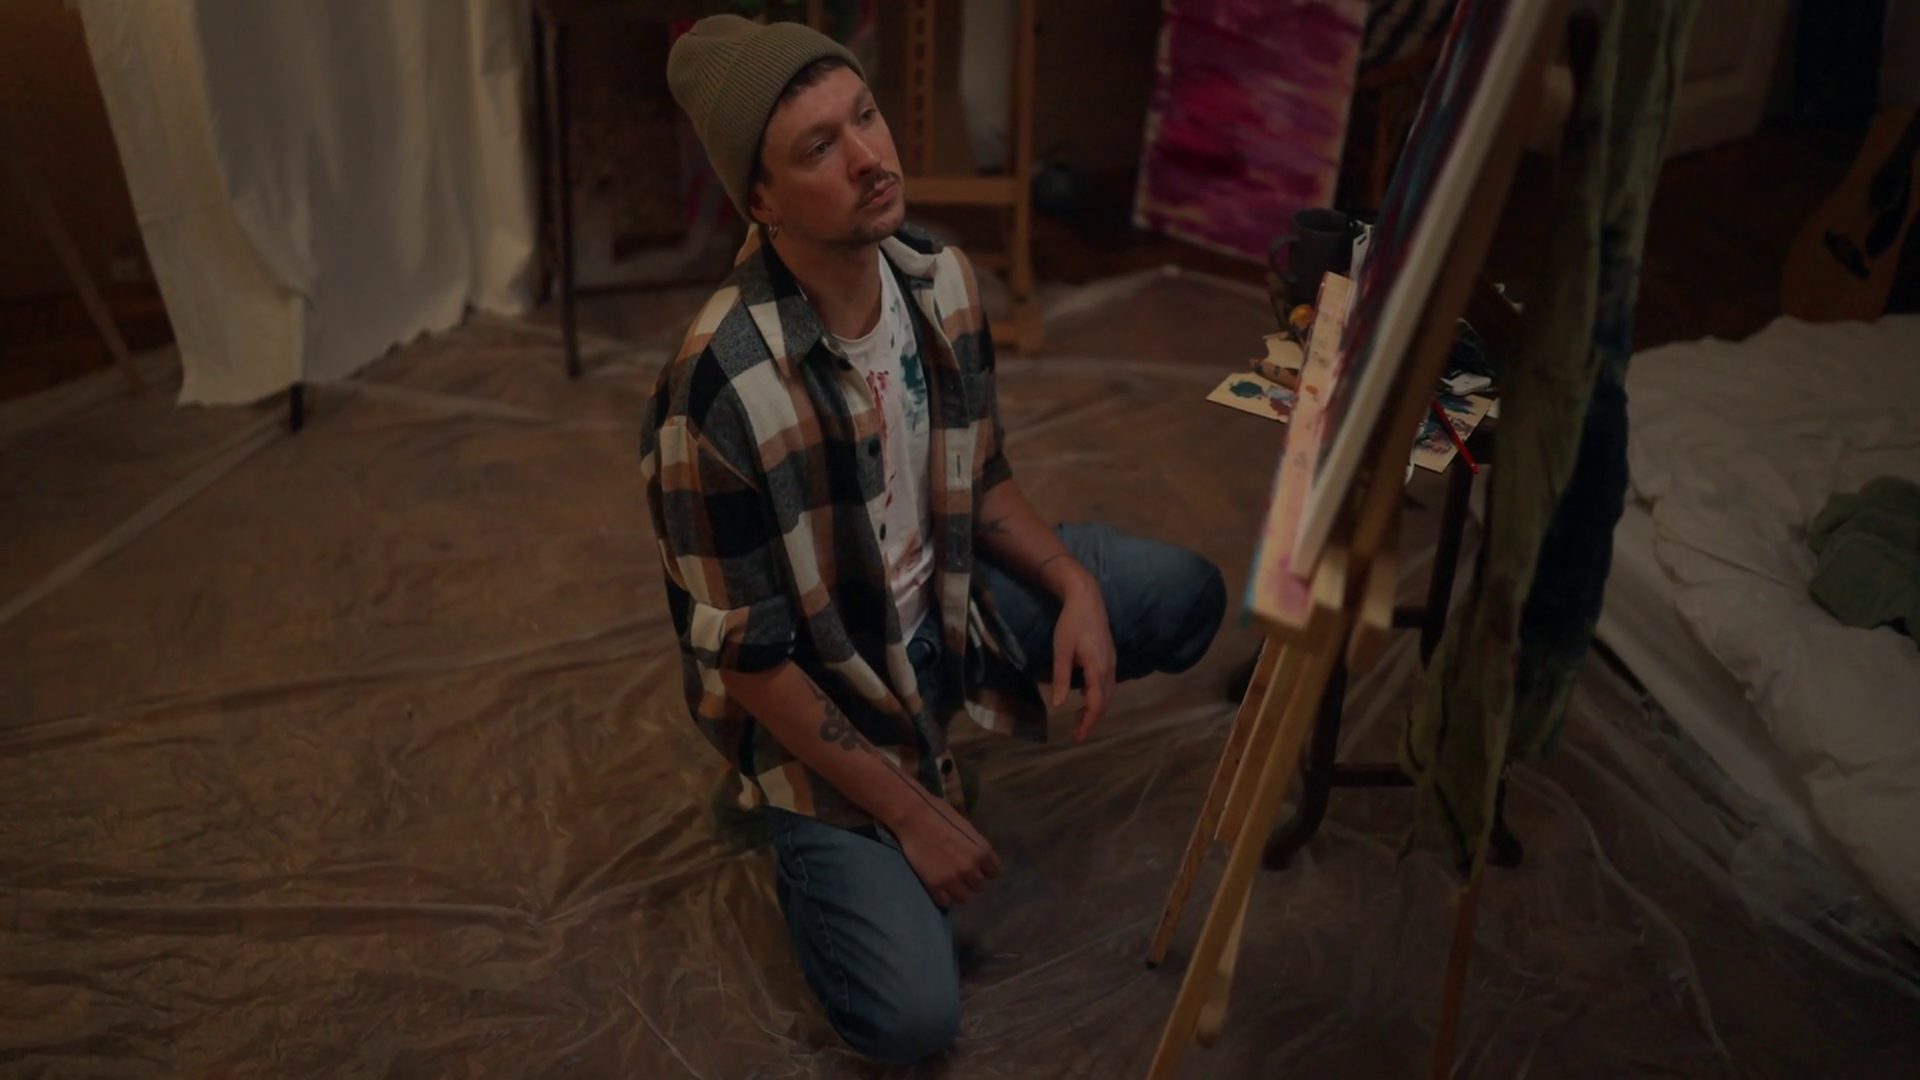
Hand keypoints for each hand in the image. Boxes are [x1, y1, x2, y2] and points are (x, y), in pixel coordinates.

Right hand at [893, 795, 1000, 907]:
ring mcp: (953, 878)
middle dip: (971, 881)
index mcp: (982, 851)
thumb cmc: (939, 813)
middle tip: (960, 874)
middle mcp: (971, 868)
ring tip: (948, 883)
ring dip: (958, 891)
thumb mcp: (966, 827)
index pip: (994, 873)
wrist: (913, 817)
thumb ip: (975, 845)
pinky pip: (945, 902)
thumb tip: (976, 854)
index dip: (985, 870)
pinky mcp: (935, 885)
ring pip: (964, 897)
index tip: (977, 868)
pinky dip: (942, 896)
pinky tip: (938, 887)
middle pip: (980, 887)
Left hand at [1051, 573, 1115, 742]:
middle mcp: (1109, 668)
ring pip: (1108, 693)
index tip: (1078, 738)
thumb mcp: (1061, 651)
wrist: (1087, 599)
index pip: (1096, 704)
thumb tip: (1059, 705)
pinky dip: (1098, 695)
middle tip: (1076, 732)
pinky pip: (1108, 683)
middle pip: (1104, 702)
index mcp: (1097, 668)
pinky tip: (1085, 696)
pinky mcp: (1110, 657)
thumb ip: (1062, 678)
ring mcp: (1112, 662)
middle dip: (1091, 719)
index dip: (1088, 723)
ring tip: (1078, 717)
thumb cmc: (1071, 623)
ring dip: (1095, 708)